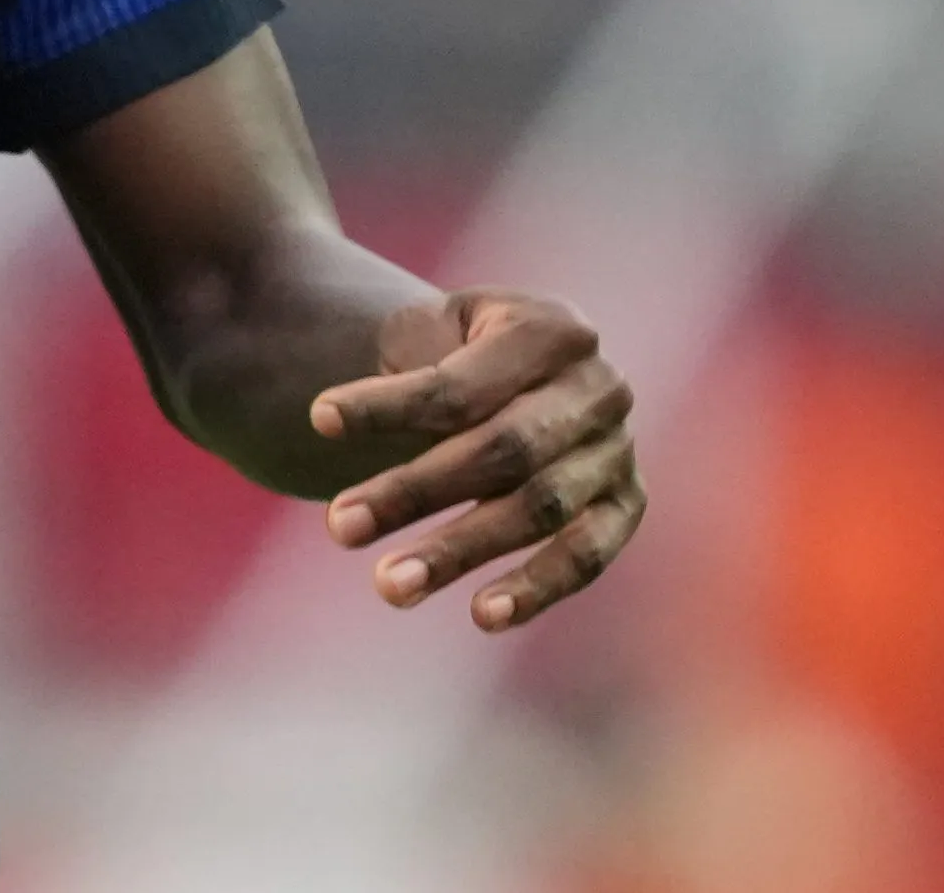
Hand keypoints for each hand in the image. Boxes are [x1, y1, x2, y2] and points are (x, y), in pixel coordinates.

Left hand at [310, 288, 640, 631]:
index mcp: (549, 329)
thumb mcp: (426, 336)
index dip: (388, 405)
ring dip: (461, 550)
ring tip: (388, 585)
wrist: (514, 372)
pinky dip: (538, 587)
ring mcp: (618, 450)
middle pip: (504, 449)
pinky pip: (587, 555)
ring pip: (540, 509)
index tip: (317, 420)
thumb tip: (324, 420)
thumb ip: (402, 369)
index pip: (461, 383)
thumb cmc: (451, 353)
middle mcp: (598, 388)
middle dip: (416, 492)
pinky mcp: (626, 505)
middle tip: (338, 527)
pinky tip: (482, 615)